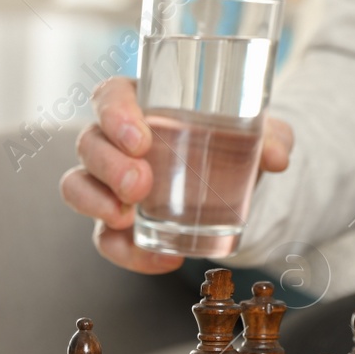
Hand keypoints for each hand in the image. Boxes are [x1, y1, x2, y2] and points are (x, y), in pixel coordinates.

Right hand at [59, 77, 294, 273]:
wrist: (239, 183)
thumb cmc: (236, 142)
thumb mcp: (259, 133)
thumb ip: (272, 135)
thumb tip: (276, 155)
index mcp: (144, 103)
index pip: (110, 96)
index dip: (114, 113)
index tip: (139, 138)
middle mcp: (116, 141)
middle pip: (89, 143)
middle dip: (107, 164)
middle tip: (140, 184)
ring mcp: (110, 183)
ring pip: (78, 186)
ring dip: (95, 202)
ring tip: (126, 218)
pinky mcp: (118, 223)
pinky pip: (106, 239)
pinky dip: (128, 252)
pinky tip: (163, 257)